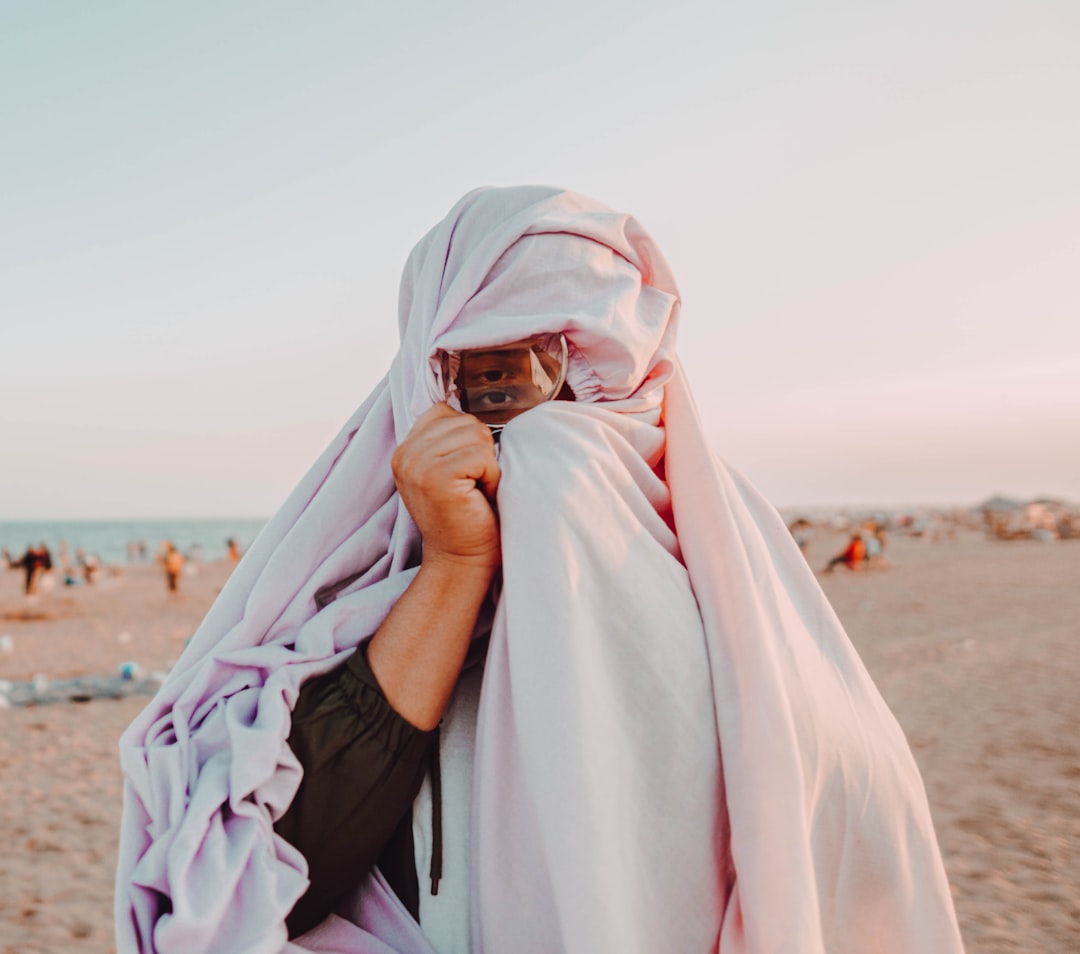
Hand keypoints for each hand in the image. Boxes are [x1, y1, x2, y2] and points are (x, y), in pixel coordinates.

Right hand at [391, 403, 501, 569]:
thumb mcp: (450, 469)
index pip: (446, 411)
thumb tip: (478, 396)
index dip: (468, 439)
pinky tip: (479, 497)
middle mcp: (405, 454)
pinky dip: (491, 476)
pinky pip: (481, 455)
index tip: (464, 472)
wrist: (462, 561)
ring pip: (477, 435)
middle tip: (472, 486)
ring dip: (488, 465)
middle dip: (482, 453)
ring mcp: (417, 465)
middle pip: (466, 421)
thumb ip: (450, 438)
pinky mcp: (435, 478)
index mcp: (406, 448)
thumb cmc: (468, 515)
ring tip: (475, 491)